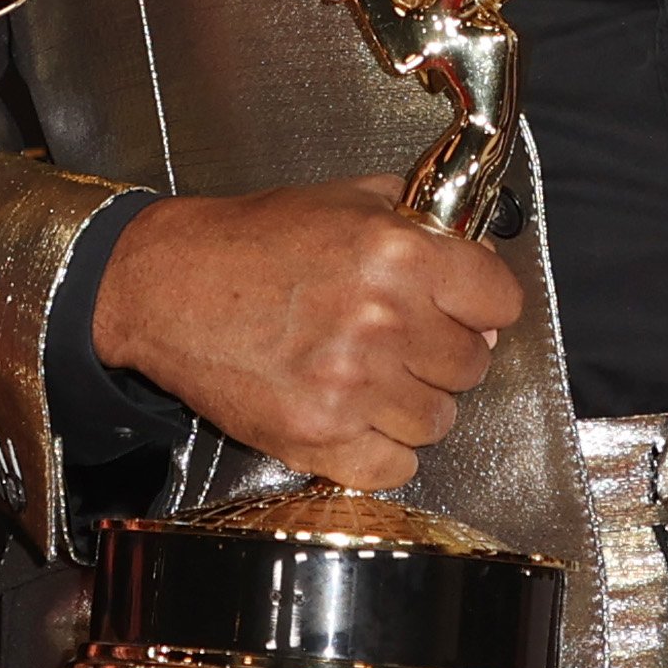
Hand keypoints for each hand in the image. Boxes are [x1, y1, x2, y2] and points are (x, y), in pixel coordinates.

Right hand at [89, 177, 521, 489]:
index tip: (464, 309)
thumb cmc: (250, 243)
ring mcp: (350, 387)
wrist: (166, 287)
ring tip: (366, 374)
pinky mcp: (316, 437)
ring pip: (437, 422)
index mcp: (398, 254)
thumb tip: (480, 266)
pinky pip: (394, 467)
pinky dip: (379, 449)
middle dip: (440, 353)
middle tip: (398, 338)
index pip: (501, 302)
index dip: (483, 305)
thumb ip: (421, 223)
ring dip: (410, 404)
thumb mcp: (343, 199)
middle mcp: (381, 322)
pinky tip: (351, 414)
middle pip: (471, 366)